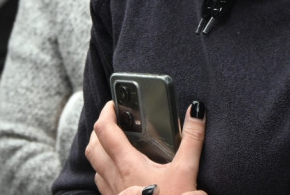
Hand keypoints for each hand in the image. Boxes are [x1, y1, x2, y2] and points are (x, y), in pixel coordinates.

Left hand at [86, 101, 207, 194]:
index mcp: (127, 164)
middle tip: (112, 122)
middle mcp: (115, 177)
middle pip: (92, 147)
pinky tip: (121, 174)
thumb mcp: (186, 171)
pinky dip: (106, 173)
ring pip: (95, 167)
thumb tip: (197, 112)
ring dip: (100, 152)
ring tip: (115, 145)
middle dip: (99, 130)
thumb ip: (192, 139)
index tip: (113, 104)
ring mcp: (114, 193)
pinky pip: (102, 184)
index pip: (105, 130)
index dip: (106, 113)